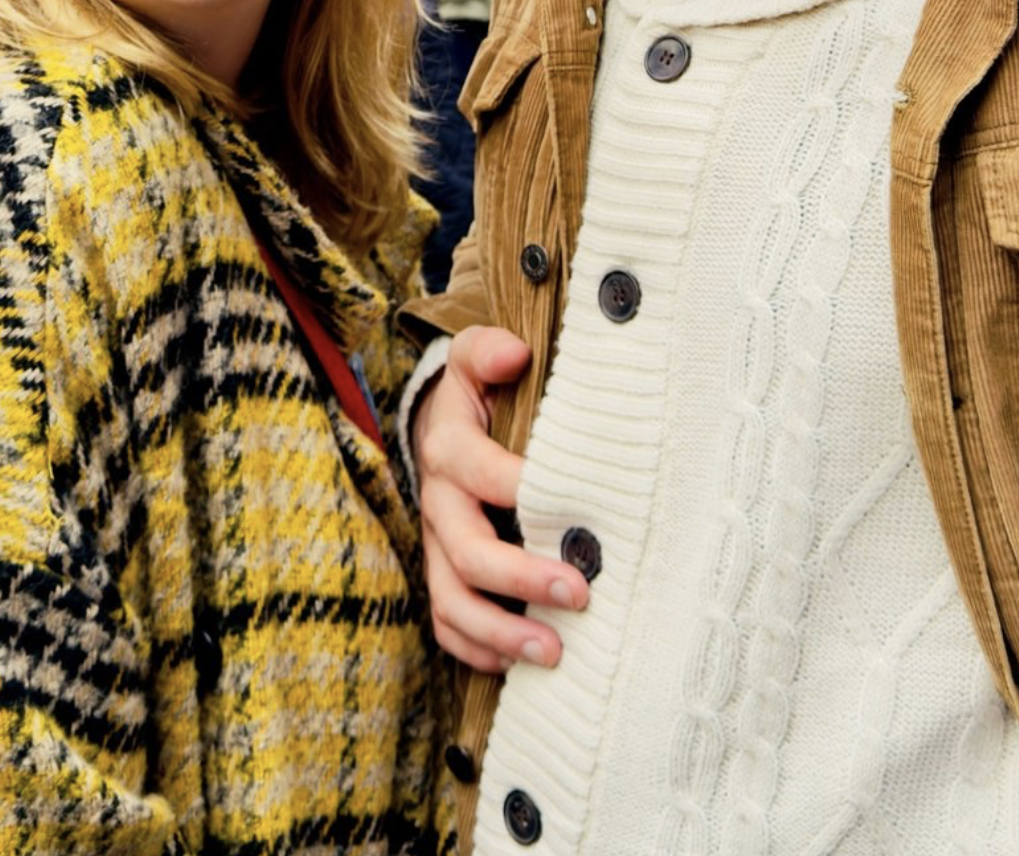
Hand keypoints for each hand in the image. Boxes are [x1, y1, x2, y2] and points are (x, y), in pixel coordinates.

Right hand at [414, 324, 590, 672]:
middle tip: (580, 594)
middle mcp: (438, 501)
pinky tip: (517, 666)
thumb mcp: (477, 357)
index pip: (480, 472)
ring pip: (453, 602)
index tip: (575, 510)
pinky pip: (447, 624)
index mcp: (449, 446)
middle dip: (522, 579)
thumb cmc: (479, 393)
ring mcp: (437, 545)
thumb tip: (515, 354)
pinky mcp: (442, 573)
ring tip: (554, 653)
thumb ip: (490, 351)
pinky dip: (478, 650)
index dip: (523, 492)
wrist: (442, 422)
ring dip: (502, 634)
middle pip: (468, 553)